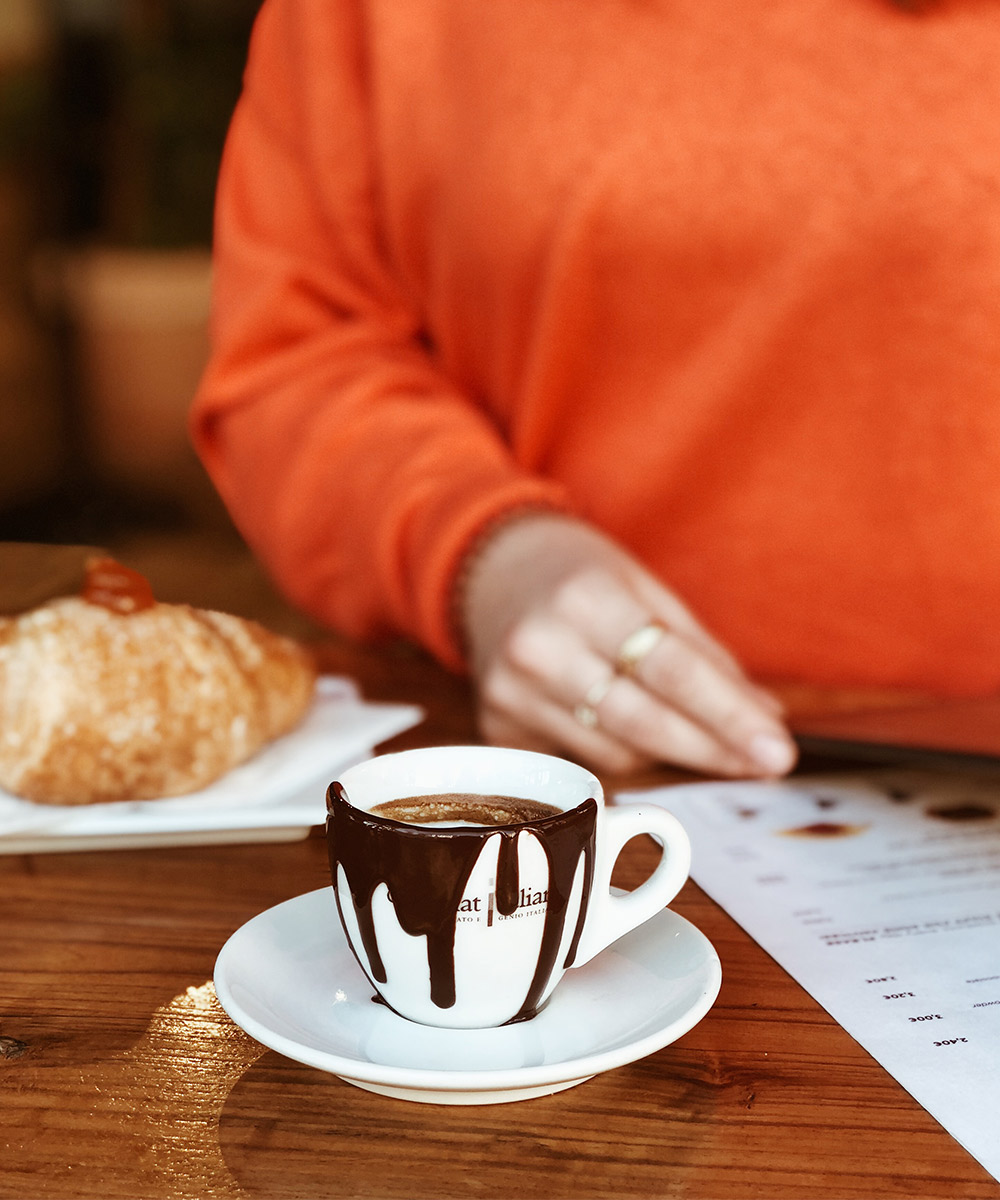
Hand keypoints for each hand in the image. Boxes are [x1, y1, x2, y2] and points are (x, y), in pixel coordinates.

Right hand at [459, 513, 796, 776]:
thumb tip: (765, 718)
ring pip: (616, 755)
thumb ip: (704, 654)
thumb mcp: (644, 586)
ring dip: (668, 751)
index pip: (671, 671)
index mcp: (584, 600)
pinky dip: (618, 753)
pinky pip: (581, 762)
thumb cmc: (577, 574)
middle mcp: (540, 650)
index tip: (777, 751)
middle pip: (644, 724)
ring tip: (688, 729)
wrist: (488, 571)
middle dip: (713, 751)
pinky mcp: (496, 729)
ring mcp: (510, 695)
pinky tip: (625, 726)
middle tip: (766, 765)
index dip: (729, 717)